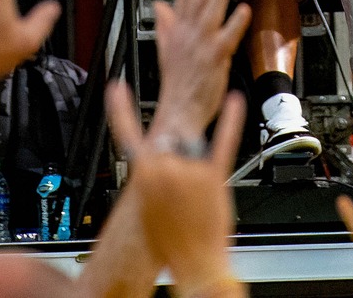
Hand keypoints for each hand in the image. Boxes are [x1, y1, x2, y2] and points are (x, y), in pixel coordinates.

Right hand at [106, 80, 245, 290]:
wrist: (197, 265)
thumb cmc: (170, 244)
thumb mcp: (146, 209)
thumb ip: (150, 177)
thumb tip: (157, 159)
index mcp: (144, 176)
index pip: (128, 136)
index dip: (121, 110)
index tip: (116, 88)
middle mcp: (168, 168)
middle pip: (168, 143)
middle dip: (172, 160)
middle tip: (178, 189)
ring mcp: (193, 169)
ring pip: (191, 148)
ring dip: (192, 164)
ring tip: (195, 193)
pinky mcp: (217, 174)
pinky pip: (225, 140)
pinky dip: (232, 119)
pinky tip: (236, 102)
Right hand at [150, 0, 251, 140]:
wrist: (179, 113)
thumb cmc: (177, 86)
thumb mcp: (165, 51)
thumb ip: (165, 26)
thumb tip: (160, 7)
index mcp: (174, 33)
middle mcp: (186, 36)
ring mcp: (201, 46)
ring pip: (210, 11)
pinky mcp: (215, 58)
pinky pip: (227, 36)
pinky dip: (235, 22)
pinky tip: (244, 8)